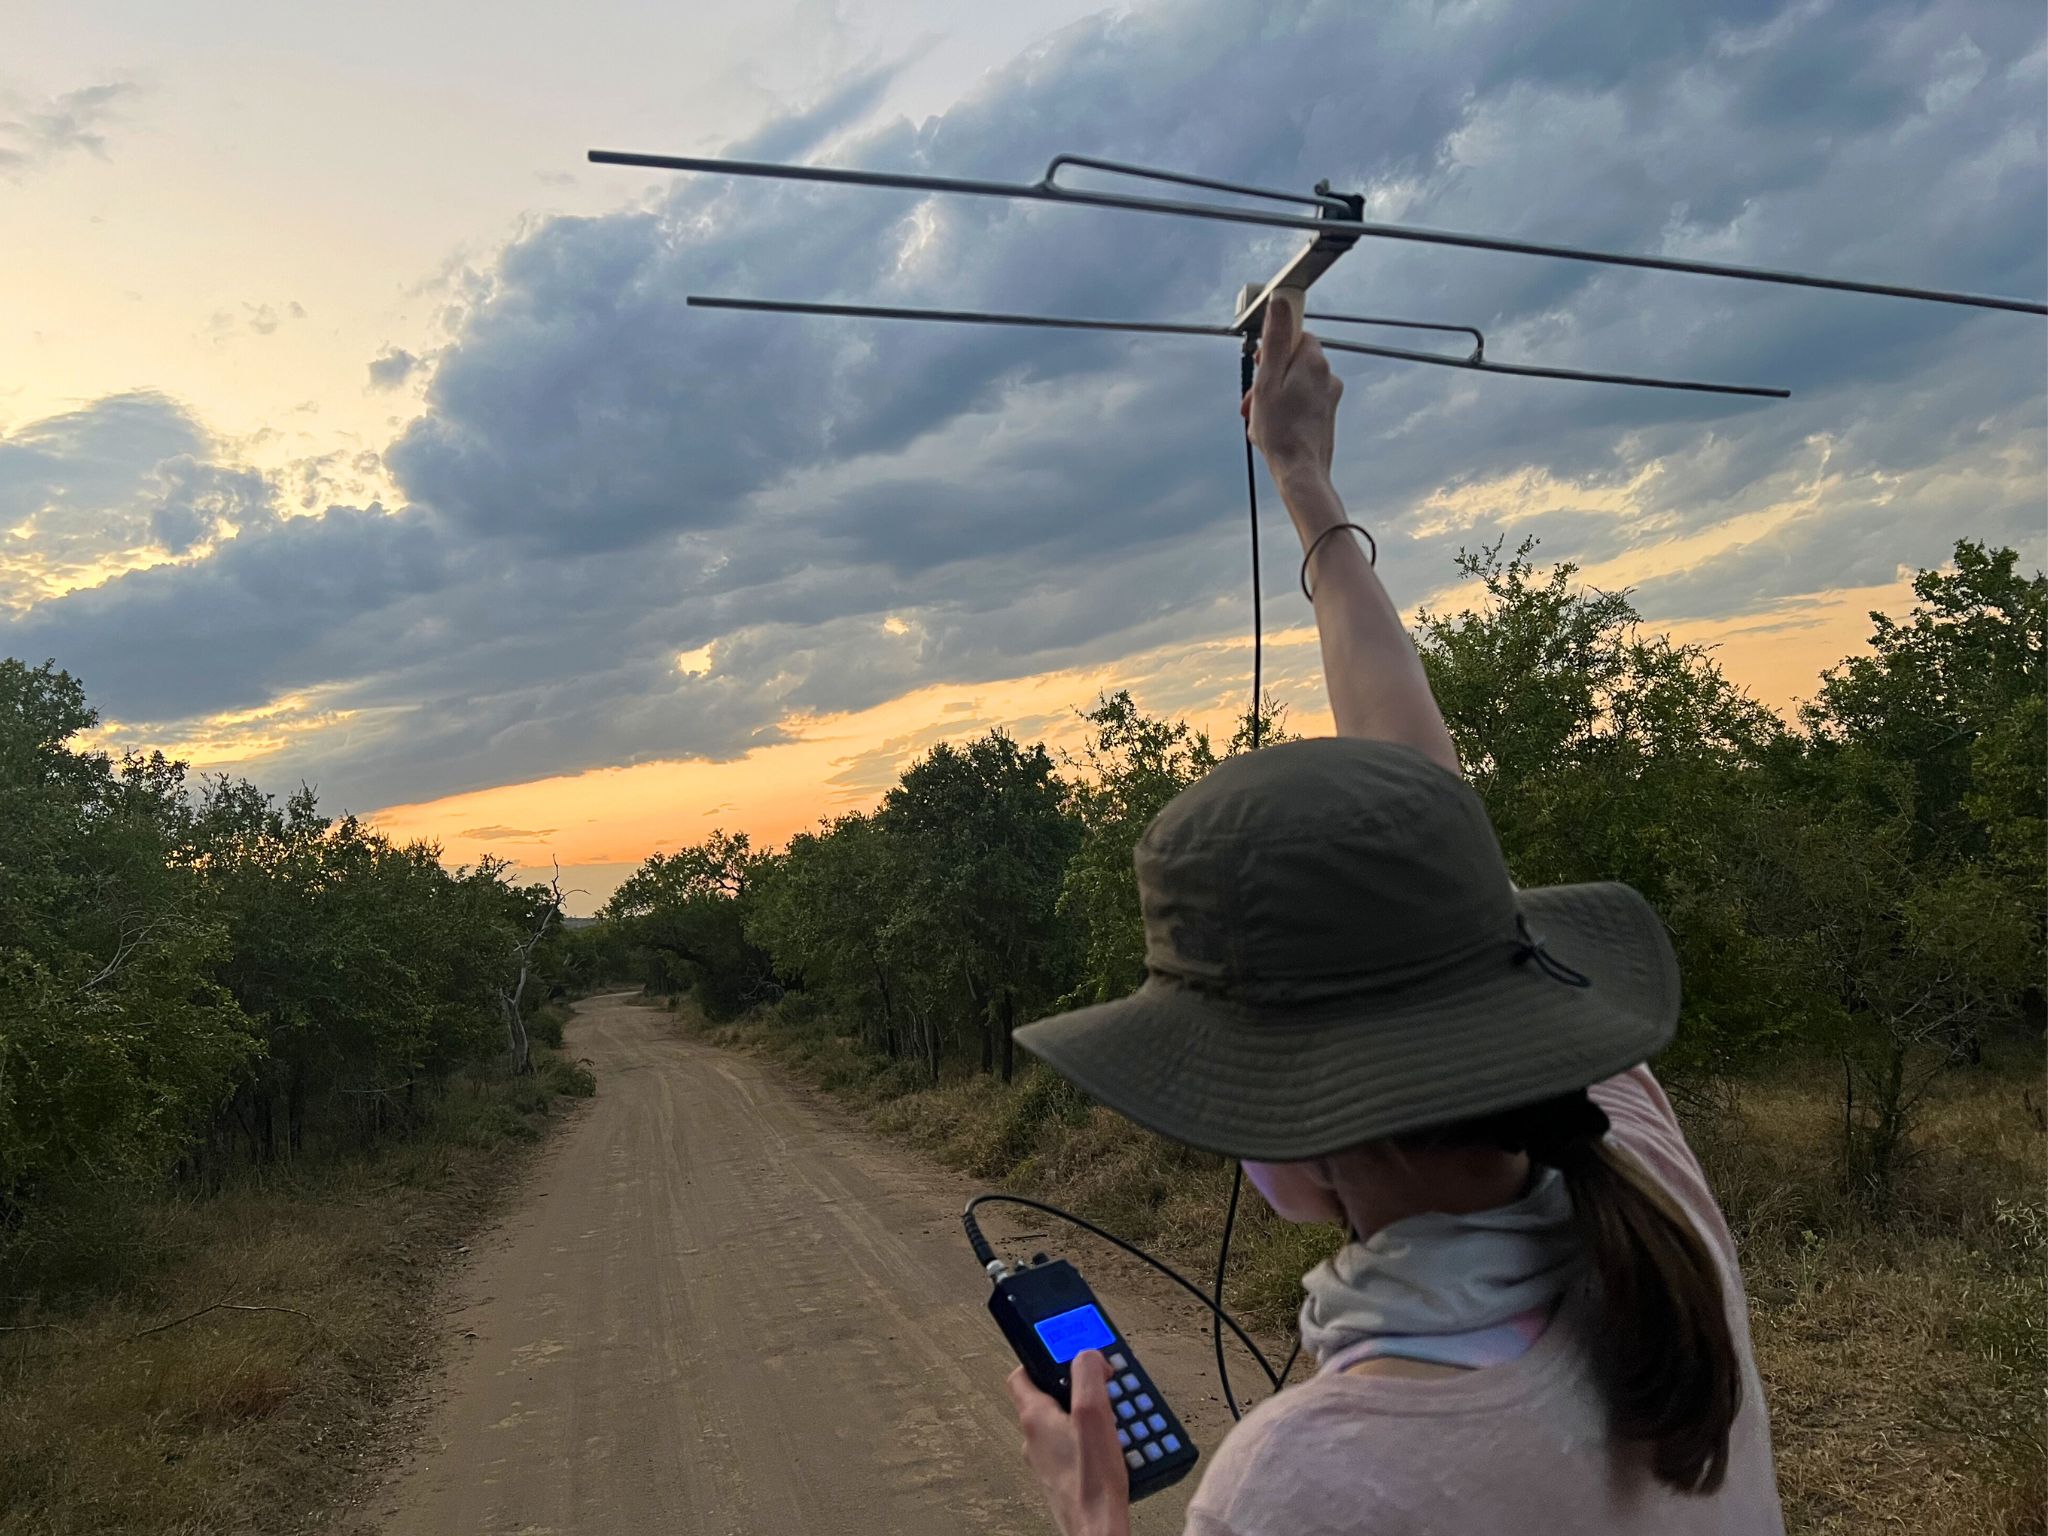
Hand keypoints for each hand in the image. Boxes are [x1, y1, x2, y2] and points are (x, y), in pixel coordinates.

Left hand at [1006, 1350, 1131, 1535]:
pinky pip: (1076, 1446)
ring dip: (1091, 1416)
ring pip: (1066, 1422)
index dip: (1043, 1356)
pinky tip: (1115, 1446)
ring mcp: (1048, 1460)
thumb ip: (1087, 1375)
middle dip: (1080, 1388)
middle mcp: (1035, 1439)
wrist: (1097, 1532)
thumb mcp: (1093, 1414)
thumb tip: (1087, 1354)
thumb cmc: (1091, 1484)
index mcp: (1035, 1417)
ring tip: (1117, 1420)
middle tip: (1105, 1389)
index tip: (1065, 1352)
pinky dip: (1094, 1440)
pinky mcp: (1063, 1477)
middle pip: (1051, 1395)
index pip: (1022, 1372)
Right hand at [1240, 288, 1342, 495]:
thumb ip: (1276, 339)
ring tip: (1259, 418)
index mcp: (1315, 362)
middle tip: (1254, 399)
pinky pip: (1301, 402)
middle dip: (1269, 377)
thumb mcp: (1268, 380)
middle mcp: (1327, 376)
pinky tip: (1271, 428)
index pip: (1296, 334)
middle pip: (1292, 360)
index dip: (1273, 348)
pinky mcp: (1326, 415)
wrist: (1301, 472)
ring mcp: (1329, 397)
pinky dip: (1284, 410)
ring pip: (1294, 384)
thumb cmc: (1281, 431)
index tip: (1261, 364)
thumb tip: (1281, 301)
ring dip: (1273, 396)